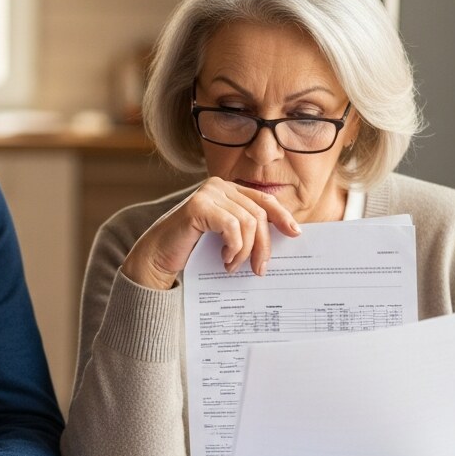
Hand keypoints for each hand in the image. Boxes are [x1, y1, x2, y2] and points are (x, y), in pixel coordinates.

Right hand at [121, 177, 299, 289]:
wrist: (158, 256)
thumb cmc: (192, 248)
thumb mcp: (225, 237)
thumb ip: (246, 230)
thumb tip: (282, 237)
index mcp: (228, 190)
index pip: (263, 200)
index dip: (282, 216)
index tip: (296, 233)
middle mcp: (219, 186)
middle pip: (258, 214)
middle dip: (263, 245)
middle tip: (259, 269)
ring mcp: (208, 193)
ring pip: (247, 222)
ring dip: (245, 251)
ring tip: (233, 266)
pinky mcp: (198, 205)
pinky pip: (232, 226)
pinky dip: (233, 247)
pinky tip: (224, 259)